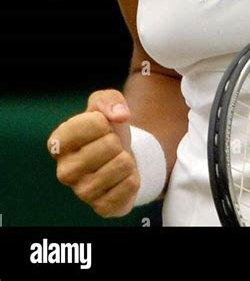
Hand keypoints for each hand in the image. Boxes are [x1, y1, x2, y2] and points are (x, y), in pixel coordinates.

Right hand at [46, 89, 139, 217]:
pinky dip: (133, 178)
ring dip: (127, 159)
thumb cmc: (106, 129)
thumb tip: (119, 115)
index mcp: (58, 142)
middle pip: (111, 145)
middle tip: (111, 146)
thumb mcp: (105, 103)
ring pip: (123, 164)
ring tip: (115, 161)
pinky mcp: (101, 207)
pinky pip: (131, 185)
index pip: (94, 123)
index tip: (101, 126)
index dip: (105, 121)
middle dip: (118, 141)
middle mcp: (64, 170)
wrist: (118, 157)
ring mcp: (82, 192)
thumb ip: (109, 100)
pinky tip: (120, 178)